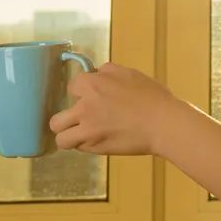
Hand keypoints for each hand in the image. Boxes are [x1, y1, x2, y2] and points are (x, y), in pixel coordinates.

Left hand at [49, 62, 181, 155]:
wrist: (163, 123)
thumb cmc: (152, 97)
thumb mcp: (129, 73)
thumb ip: (108, 72)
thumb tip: (97, 73)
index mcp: (93, 84)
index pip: (72, 86)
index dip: (81, 93)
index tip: (90, 98)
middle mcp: (84, 106)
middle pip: (57, 118)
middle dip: (66, 119)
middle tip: (82, 121)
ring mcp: (87, 128)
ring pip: (61, 136)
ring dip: (68, 136)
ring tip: (80, 136)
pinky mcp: (94, 145)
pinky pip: (77, 147)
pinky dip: (83, 145)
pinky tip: (95, 142)